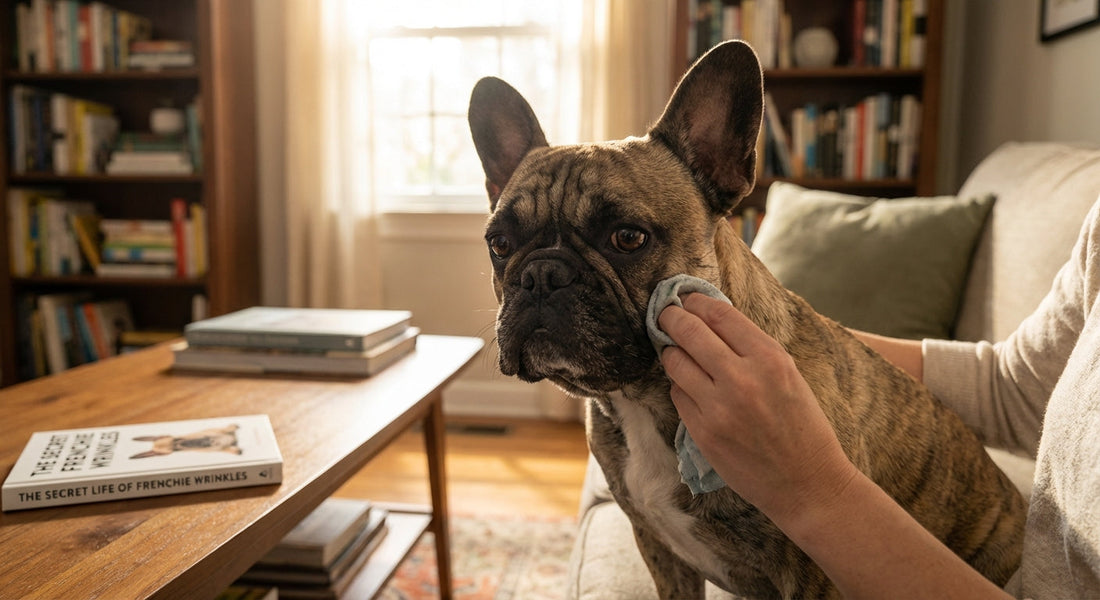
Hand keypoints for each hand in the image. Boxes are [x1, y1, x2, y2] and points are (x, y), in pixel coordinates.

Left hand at [659, 294, 1011, 598]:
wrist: (808, 485)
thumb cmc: (802, 427)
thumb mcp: (788, 375)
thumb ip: (752, 348)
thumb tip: (710, 318)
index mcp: (770, 358)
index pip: (719, 314)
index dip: (696, 301)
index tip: (686, 298)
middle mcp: (742, 378)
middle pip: (688, 331)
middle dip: (671, 316)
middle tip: (664, 313)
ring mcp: (718, 407)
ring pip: (674, 361)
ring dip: (671, 352)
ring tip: (675, 350)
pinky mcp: (702, 432)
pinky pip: (677, 395)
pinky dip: (681, 387)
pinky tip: (690, 387)